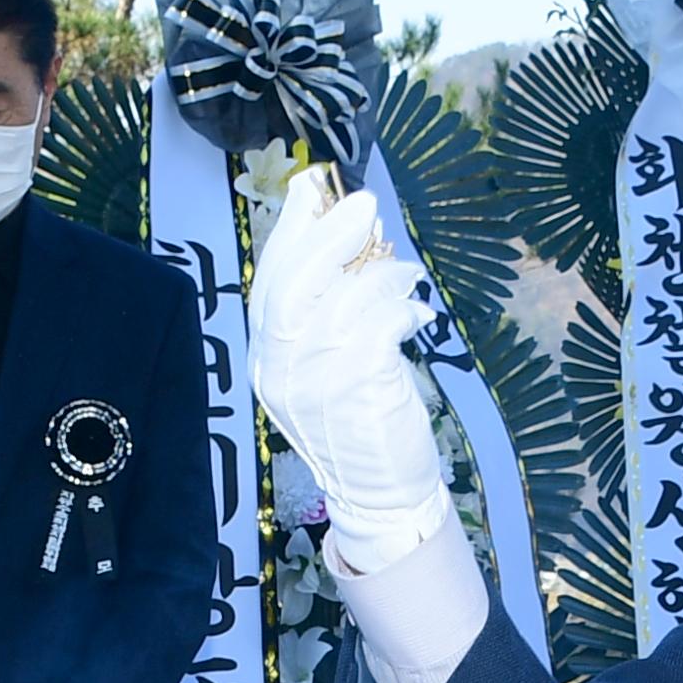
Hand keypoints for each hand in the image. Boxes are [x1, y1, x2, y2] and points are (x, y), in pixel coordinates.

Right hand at [244, 173, 451, 565]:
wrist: (380, 494)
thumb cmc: (361, 418)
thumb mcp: (329, 361)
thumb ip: (325, 308)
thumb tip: (343, 232)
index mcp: (266, 358)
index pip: (269, 281)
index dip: (291, 231)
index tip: (310, 188)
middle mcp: (280, 369)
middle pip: (293, 286)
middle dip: (330, 236)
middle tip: (364, 206)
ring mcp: (315, 383)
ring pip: (341, 302)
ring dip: (381, 276)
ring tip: (406, 276)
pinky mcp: (357, 393)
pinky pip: (376, 329)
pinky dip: (399, 309)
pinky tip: (416, 314)